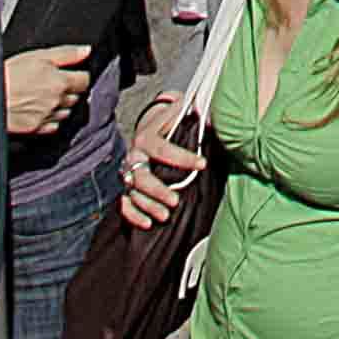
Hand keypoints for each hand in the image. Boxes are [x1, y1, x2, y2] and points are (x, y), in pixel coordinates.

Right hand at [0, 45, 95, 134]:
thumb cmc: (8, 76)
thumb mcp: (37, 56)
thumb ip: (66, 54)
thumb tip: (86, 51)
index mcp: (60, 82)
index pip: (85, 80)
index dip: (79, 76)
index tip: (72, 74)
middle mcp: (57, 102)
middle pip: (76, 97)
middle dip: (69, 90)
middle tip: (53, 83)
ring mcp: (48, 117)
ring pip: (65, 112)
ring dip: (60, 104)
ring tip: (43, 96)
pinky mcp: (37, 129)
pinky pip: (53, 125)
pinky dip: (50, 118)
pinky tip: (39, 109)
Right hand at [120, 98, 202, 226]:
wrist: (149, 128)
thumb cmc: (170, 123)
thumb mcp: (179, 113)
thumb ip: (194, 114)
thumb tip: (213, 119)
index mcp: (147, 137)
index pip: (163, 149)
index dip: (183, 157)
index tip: (202, 164)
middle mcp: (134, 156)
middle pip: (142, 176)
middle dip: (158, 190)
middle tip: (176, 201)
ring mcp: (129, 173)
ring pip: (133, 193)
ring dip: (148, 206)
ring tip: (166, 216)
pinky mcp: (127, 187)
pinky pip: (124, 204)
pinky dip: (133, 215)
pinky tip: (147, 224)